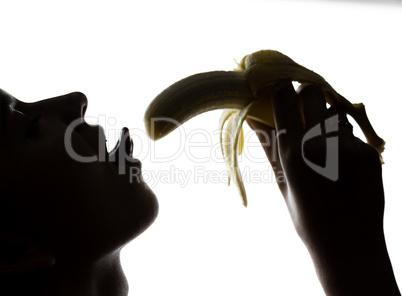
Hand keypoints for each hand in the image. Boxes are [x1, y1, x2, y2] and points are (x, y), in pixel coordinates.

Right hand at [247, 82, 399, 295]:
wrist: (350, 246)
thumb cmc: (307, 218)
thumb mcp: (282, 183)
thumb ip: (269, 146)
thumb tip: (252, 117)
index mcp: (293, 151)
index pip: (285, 96)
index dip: (279, 90)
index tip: (277, 93)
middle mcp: (321, 143)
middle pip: (312, 91)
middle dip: (304, 96)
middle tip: (302, 113)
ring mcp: (349, 147)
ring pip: (334, 112)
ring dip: (326, 119)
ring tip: (324, 145)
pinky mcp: (370, 153)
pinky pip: (351, 133)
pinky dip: (343, 140)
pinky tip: (342, 163)